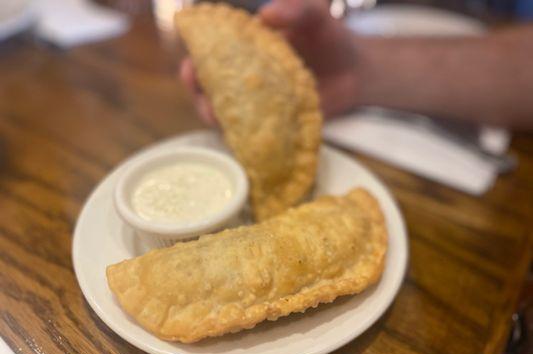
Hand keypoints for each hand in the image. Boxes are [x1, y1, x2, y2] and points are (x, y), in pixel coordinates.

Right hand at [179, 0, 358, 124]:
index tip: (190, 64)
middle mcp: (248, 77)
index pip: (212, 55)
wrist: (357, 73)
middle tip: (197, 90)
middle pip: (210, 87)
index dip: (196, 60)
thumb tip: (265, 16)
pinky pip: (250, 131)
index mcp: (249, 49)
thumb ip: (296, 10)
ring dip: (214, 115)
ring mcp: (259, 102)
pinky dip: (239, 134)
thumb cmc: (333, 40)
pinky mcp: (273, 123)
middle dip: (197, 91)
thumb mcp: (317, 17)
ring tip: (215, 117)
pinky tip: (237, 136)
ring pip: (225, 112)